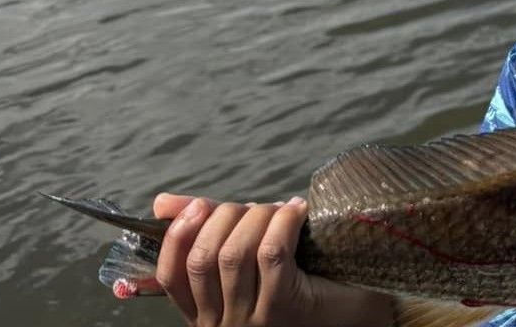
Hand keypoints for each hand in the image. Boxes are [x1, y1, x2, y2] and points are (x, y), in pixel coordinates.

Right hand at [154, 193, 392, 326]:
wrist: (353, 310)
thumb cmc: (302, 279)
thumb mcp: (248, 255)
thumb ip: (210, 230)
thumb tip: (162, 202)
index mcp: (205, 314)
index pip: (171, 274)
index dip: (177, 235)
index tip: (198, 205)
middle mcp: (222, 324)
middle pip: (204, 259)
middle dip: (224, 219)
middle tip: (253, 207)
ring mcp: (250, 321)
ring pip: (235, 255)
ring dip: (256, 218)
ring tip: (278, 209)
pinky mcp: (283, 309)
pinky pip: (272, 254)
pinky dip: (282, 223)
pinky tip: (297, 210)